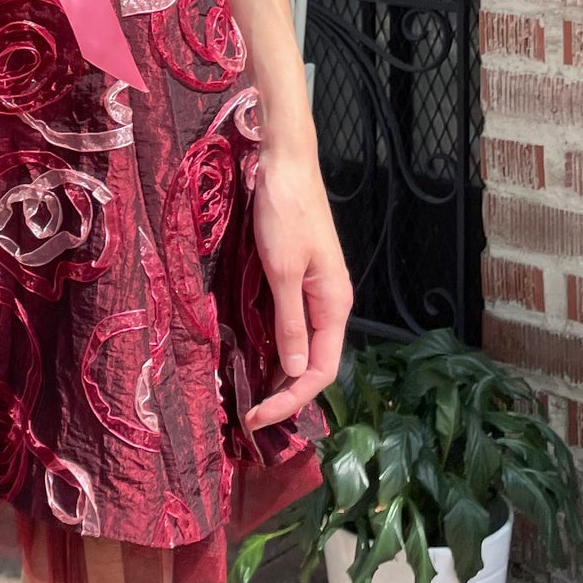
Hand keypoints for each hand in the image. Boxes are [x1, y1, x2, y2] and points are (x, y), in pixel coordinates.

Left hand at [247, 145, 351, 429]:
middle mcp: (330, 305)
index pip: (321, 371)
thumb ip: (289, 322)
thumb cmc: (286, 213)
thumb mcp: (282, 271)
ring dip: (279, 374)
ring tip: (249, 396)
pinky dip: (274, 347)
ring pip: (302, 347)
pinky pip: (291, 325)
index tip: (257, 417)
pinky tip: (253, 356)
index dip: (291, 400)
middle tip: (248, 416)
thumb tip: (293, 370)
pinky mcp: (299, 279)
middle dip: (284, 394)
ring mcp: (316, 292)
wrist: (286, 165)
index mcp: (335, 306)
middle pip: (313, 364)